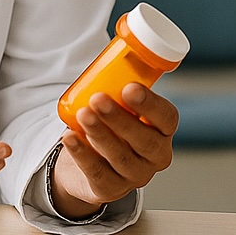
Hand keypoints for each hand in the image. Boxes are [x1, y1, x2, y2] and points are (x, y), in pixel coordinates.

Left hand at [50, 83, 177, 219]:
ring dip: (100, 134)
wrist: (94, 164)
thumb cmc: (113, 124)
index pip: (167, 118)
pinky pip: (96, 173)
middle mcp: (156, 156)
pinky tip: (68, 138)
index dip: (150, 104)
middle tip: (98, 99)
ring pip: (119, 157)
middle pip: (143, 140)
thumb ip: (121, 83)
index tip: (129, 88)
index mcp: (164, 131)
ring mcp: (135, 176)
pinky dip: (81, 154)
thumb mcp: (124, 106)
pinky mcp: (110, 189)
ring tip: (83, 114)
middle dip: (120, 118)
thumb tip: (111, 44)